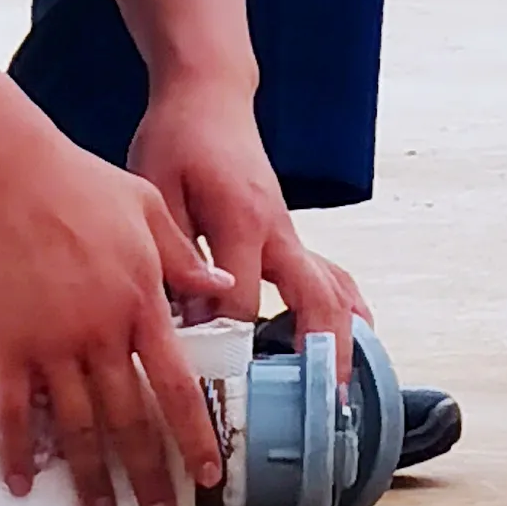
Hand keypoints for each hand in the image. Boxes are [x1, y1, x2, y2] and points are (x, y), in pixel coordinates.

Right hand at [0, 114, 233, 505]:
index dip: (193, 438)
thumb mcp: (145, 207)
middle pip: (129, 421)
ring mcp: (50, 342)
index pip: (178, 387)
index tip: (205, 476)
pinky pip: (10, 409)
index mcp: (139, 304)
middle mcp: (100, 334)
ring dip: (87, 477)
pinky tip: (22, 480)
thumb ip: (183, 256)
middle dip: (146, 477)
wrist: (3, 167)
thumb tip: (223, 285)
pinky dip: (16, 449)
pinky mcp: (4, 341)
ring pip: (75, 426)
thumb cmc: (75, 179)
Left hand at [127, 77, 369, 370]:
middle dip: (321, 355)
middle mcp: (277, 230)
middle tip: (320, 409)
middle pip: (315, 300)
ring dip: (342, 341)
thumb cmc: (177, 138)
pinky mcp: (291, 235)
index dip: (228, 348)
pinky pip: (329, 277)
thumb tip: (185, 320)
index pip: (242, 302)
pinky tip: (349, 345)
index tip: (214, 390)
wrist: (208, 96)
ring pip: (333, 291)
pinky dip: (343, 312)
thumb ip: (174, 252)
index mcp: (240, 218)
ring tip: (342, 397)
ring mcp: (291, 232)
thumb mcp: (157, 188)